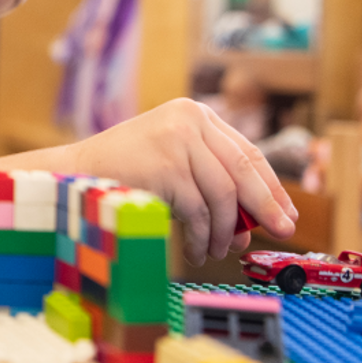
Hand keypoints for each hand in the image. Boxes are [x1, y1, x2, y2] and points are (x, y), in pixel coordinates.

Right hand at [66, 98, 297, 264]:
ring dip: (225, 231)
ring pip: (223, 196)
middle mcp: (189, 119)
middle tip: (283, 232)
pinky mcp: (165, 167)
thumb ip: (212, 177)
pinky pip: (198, 212)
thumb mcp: (173, 160)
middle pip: (243, 172)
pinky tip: (198, 249)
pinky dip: (202, 237)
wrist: (75, 174)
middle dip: (265, 208)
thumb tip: (259, 218)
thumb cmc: (124, 172)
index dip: (271, 186)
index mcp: (194, 113)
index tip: (286, 212)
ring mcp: (176, 141)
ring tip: (219, 250)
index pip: (247, 152)